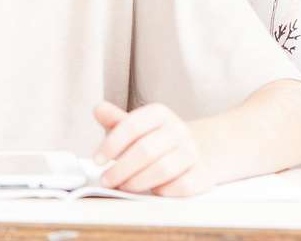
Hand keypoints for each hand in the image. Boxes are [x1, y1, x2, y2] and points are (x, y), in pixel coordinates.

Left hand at [93, 101, 212, 196]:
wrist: (195, 150)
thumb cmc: (157, 139)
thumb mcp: (137, 126)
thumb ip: (116, 120)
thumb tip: (98, 109)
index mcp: (159, 113)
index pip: (132, 126)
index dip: (111, 145)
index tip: (97, 160)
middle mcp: (178, 129)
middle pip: (145, 151)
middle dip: (121, 169)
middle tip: (107, 180)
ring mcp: (192, 151)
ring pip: (163, 170)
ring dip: (138, 182)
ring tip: (124, 186)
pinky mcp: (202, 173)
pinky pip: (181, 186)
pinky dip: (163, 191)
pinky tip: (152, 190)